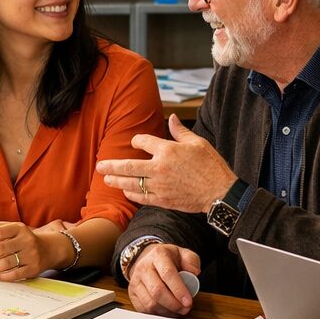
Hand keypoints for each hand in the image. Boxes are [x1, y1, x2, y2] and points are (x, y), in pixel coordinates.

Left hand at [0, 222, 61, 281]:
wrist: (48, 249)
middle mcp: (27, 240)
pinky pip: (15, 274)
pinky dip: (3, 276)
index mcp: (20, 228)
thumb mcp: (12, 228)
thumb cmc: (24, 239)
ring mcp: (31, 255)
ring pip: (7, 262)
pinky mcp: (33, 268)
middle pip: (1, 248)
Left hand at [96, 115, 236, 213]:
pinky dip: (132, 194)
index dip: (137, 141)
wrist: (220, 192)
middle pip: (129, 166)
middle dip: (111, 165)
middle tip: (99, 165)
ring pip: (132, 183)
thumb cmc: (211, 165)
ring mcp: (160, 186)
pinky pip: (142, 197)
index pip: (143, 142)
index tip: (135, 142)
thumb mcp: (198, 142)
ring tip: (106, 179)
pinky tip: (126, 191)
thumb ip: (180, 131)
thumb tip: (172, 118)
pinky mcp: (163, 200)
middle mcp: (160, 168)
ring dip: (117, 181)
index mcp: (168, 150)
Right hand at [126, 243, 201, 315]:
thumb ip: (192, 261)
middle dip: (174, 304)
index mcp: (158, 255)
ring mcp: (136, 282)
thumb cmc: (167, 259)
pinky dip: (158, 314)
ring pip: (150, 303)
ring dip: (167, 311)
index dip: (179, 290)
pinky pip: (144, 310)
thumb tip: (194, 273)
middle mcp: (144, 268)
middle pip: (157, 291)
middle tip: (185, 308)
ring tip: (177, 309)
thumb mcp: (182, 254)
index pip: (168, 274)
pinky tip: (167, 310)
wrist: (148, 259)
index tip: (188, 301)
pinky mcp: (132, 294)